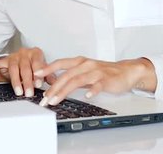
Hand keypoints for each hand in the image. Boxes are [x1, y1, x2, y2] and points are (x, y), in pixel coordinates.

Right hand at [0, 47, 56, 97]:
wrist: (19, 59)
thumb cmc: (32, 64)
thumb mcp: (42, 69)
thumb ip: (48, 75)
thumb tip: (55, 83)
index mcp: (35, 53)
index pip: (37, 62)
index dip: (38, 73)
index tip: (39, 84)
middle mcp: (23, 53)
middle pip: (25, 67)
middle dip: (27, 81)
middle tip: (29, 92)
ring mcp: (12, 57)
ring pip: (13, 68)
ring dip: (16, 81)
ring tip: (19, 92)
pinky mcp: (2, 61)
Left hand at [33, 57, 155, 106]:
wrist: (126, 71)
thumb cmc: (105, 72)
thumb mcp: (86, 72)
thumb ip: (73, 77)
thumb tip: (56, 85)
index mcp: (80, 62)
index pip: (60, 63)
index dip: (48, 68)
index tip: (36, 74)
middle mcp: (86, 65)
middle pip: (66, 75)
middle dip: (53, 88)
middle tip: (44, 99)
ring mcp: (96, 72)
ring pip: (77, 80)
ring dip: (64, 91)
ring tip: (55, 100)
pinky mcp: (106, 79)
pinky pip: (98, 85)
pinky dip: (92, 90)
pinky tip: (87, 96)